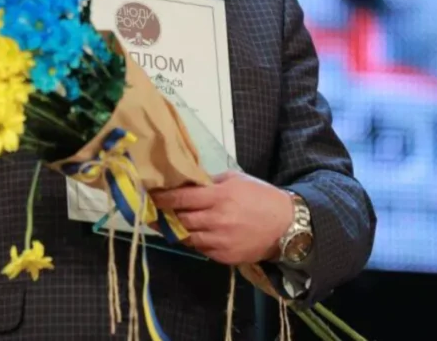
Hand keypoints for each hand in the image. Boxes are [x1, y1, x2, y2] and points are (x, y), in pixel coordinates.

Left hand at [151, 171, 294, 265]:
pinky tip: (189, 234)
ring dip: (175, 230)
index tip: (149, 195)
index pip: (181, 198)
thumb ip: (210, 182)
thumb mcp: (236, 180)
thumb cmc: (261, 197)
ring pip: (187, 237)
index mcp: (219, 197)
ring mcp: (220, 240)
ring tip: (165, 223)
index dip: (163, 198)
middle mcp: (216, 220)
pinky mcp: (224, 256)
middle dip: (164, 215)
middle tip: (151, 210)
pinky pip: (200, 249)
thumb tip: (187, 182)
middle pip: (180, 219)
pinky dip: (193, 241)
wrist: (286, 225)